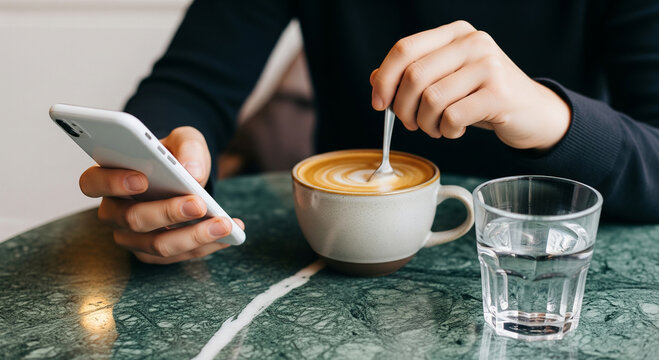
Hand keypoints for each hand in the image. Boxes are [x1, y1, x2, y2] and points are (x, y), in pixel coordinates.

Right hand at [79, 126, 243, 263]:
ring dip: (194, 236)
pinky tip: (230, 233)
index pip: (92, 183)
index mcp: (108, 177)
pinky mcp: (153, 253)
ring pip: (157, 245)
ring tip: (225, 224)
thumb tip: (193, 172)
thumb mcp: (185, 139)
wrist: (185, 176)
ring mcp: (131, 237)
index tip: (142, 178)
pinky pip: (178, 256)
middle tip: (198, 203)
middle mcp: (114, 211)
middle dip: (168, 213)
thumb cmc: (175, 155)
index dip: (112, 183)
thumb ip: (188, 147)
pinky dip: (207, 245)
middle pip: (132, 219)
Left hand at [370, 20, 570, 149]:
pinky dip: (446, 131)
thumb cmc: (483, 96)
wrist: (533, 112)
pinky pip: (452, 117)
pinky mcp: (499, 94)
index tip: (378, 104)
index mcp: (455, 33)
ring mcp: (489, 65)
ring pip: (431, 99)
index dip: (384, 79)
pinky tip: (455, 131)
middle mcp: (473, 42)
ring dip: (426, 124)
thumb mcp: (446, 80)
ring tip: (436, 128)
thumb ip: (413, 75)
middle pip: (414, 75)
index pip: (405, 48)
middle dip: (403, 108)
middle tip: (411, 124)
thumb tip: (375, 79)